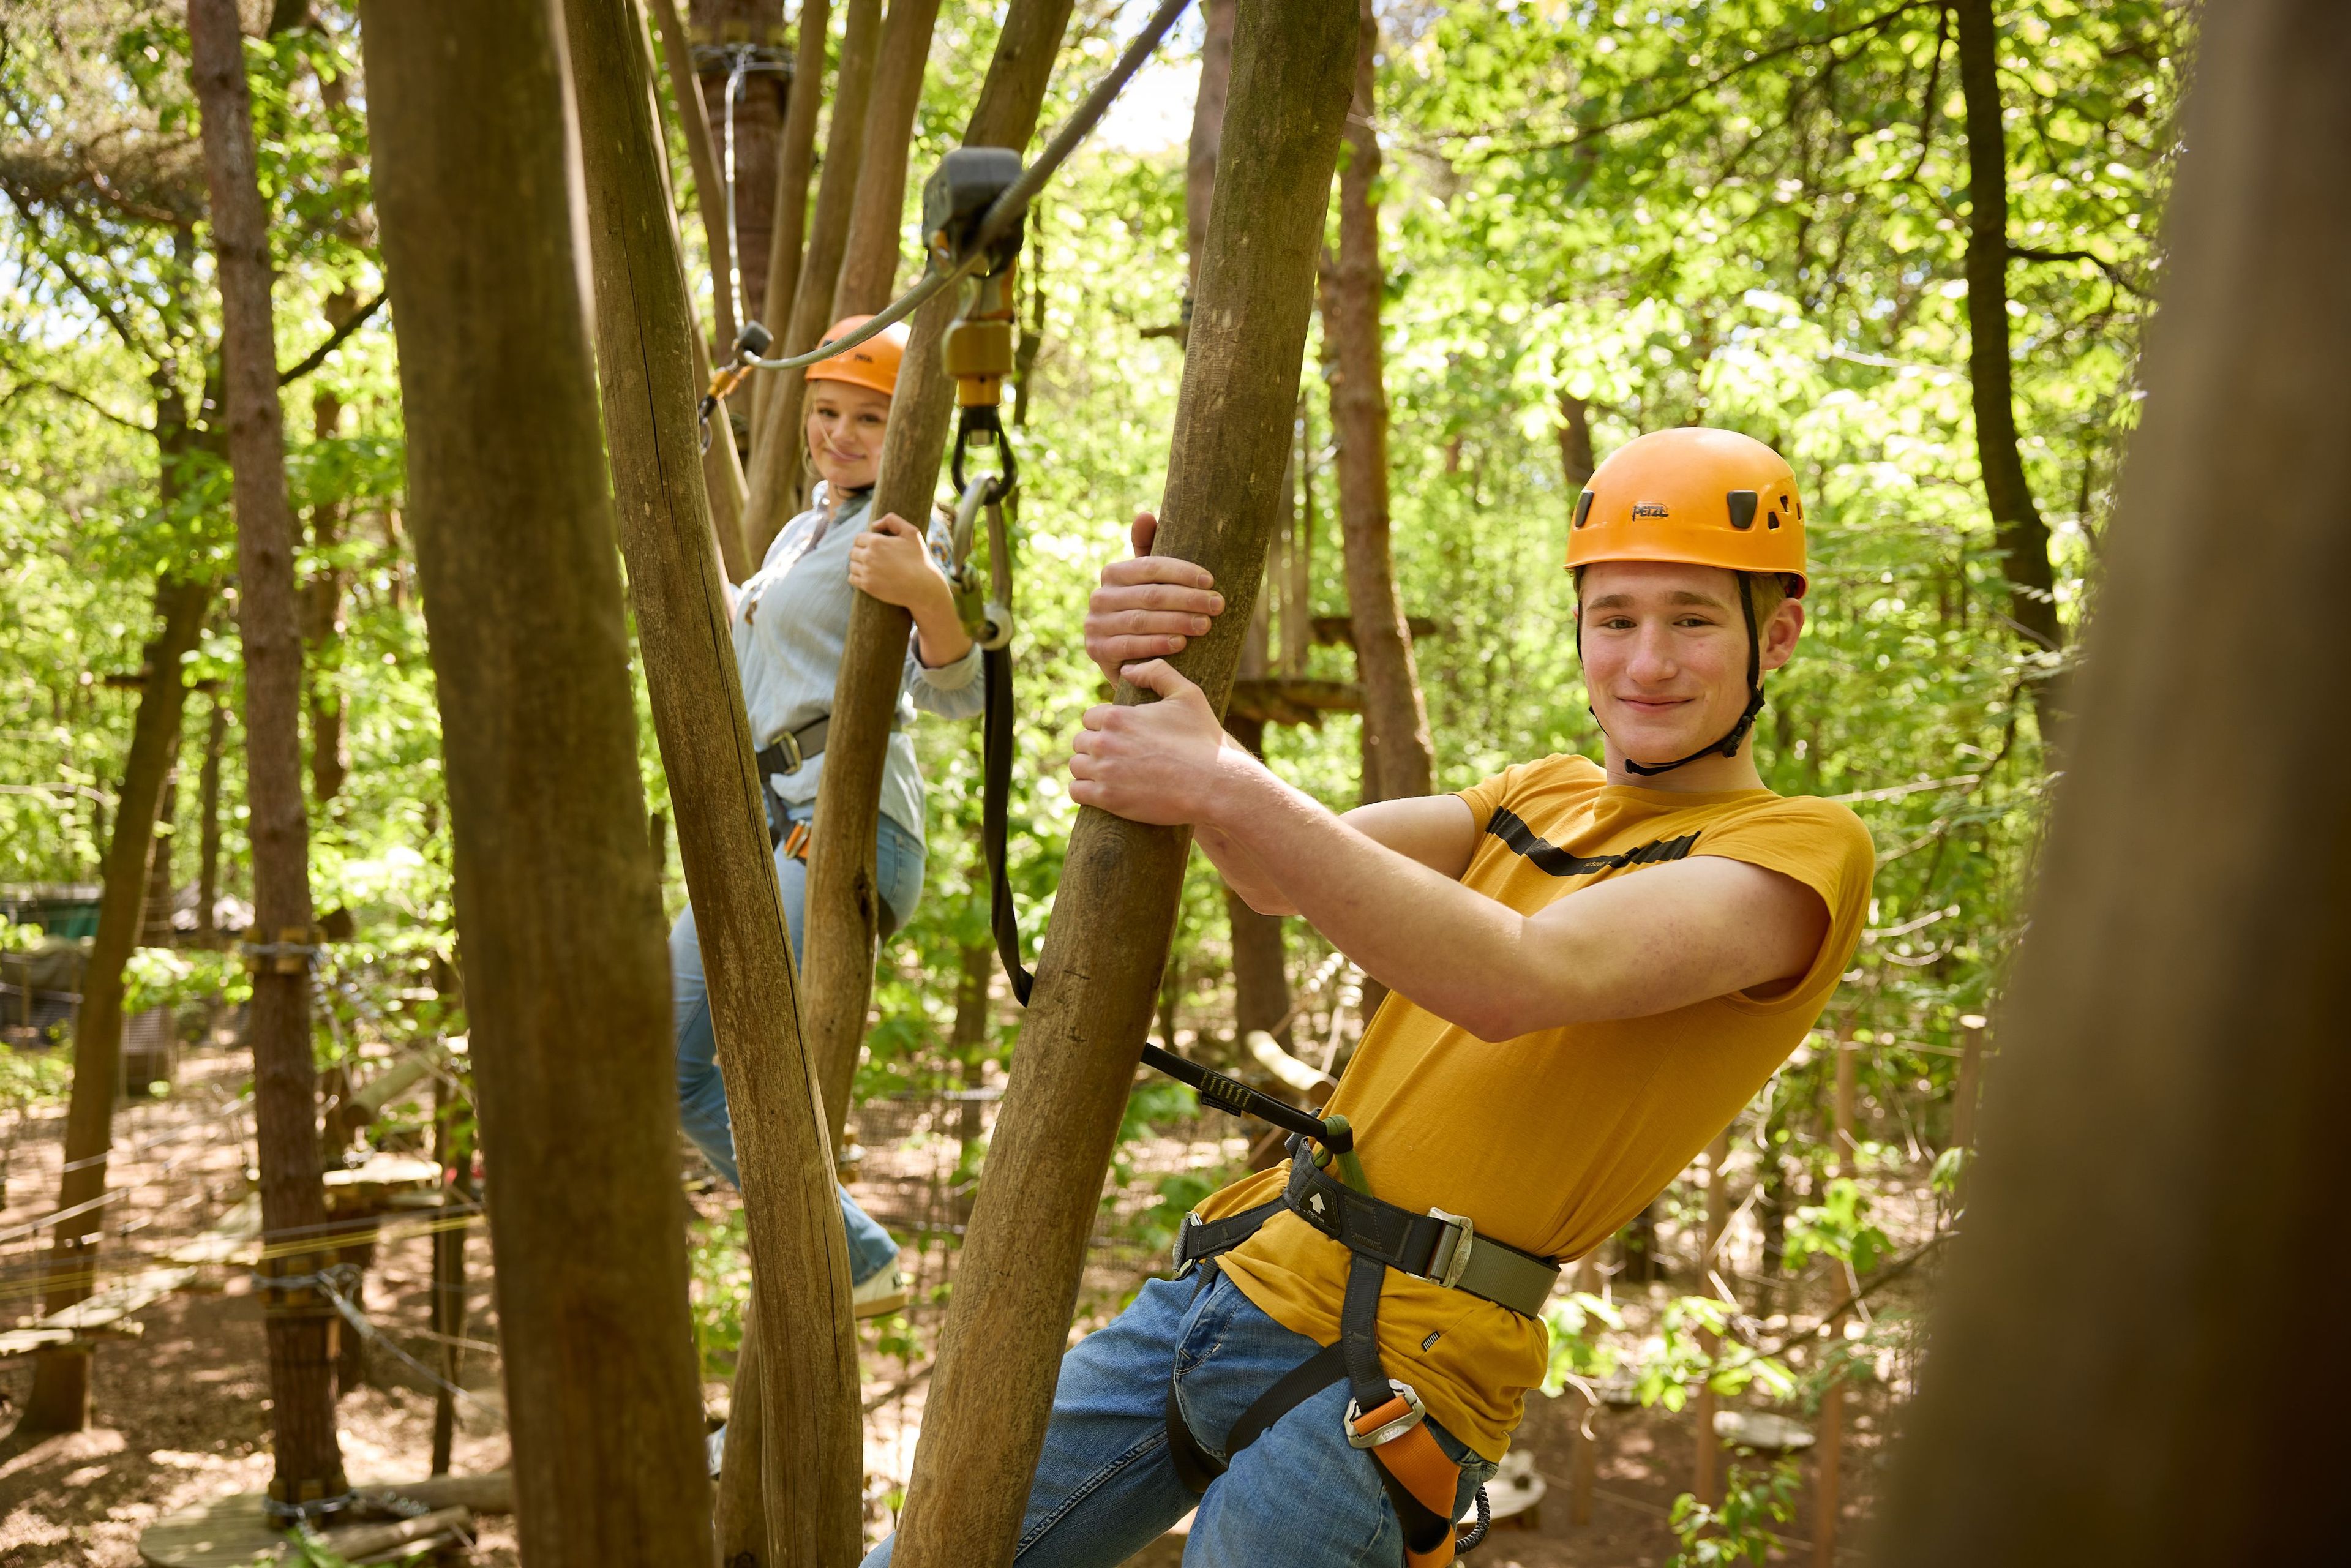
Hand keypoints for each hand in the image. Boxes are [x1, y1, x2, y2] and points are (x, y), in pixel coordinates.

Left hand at [848, 512, 949, 613]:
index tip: (874, 547)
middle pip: (853, 552)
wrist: (922, 586)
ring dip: (858, 565)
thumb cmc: (918, 558)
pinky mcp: (867, 586)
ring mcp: (867, 572)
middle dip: (861, 553)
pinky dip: (856, 577)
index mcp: (876, 541)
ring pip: (852, 565)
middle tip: (873, 558)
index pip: (858, 538)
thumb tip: (875, 525)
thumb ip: (893, 520)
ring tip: (871, 567)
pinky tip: (866, 576)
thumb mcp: (911, 532)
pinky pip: (851, 579)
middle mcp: (868, 556)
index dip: (866, 541)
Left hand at [1068, 660, 1249, 826]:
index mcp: (1117, 716)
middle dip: (1094, 747)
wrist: (1212, 783)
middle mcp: (1105, 742)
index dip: (1103, 725)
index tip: (1117, 735)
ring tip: (1106, 773)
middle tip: (1113, 756)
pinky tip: (1098, 791)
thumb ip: (1157, 673)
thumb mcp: (1187, 695)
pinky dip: (1084, 791)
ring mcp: (1104, 771)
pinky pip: (1077, 792)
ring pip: (1076, 767)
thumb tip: (1127, 669)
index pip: (1090, 718)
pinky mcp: (1108, 799)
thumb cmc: (1201, 739)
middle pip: (1080, 742)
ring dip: (1087, 769)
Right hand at [1082, 512, 1223, 684]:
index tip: (1211, 581)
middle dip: (1187, 599)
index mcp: (1113, 573)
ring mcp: (1094, 624)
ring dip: (1177, 621)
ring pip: (1142, 620)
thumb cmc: (1150, 614)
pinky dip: (1156, 643)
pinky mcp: (1096, 651)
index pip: (1150, 567)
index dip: (1182, 572)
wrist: (1135, 662)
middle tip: (1217, 605)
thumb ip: (1149, 550)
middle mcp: (1099, 596)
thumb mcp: (1152, 583)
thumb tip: (1145, 514)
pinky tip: (1180, 644)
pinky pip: (1129, 645)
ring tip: (1206, 625)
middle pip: (1150, 594)